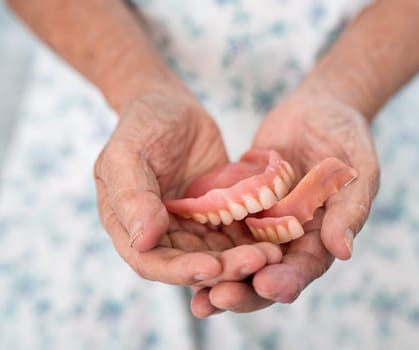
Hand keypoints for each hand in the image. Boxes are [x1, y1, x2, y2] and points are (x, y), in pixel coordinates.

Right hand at [94, 86, 280, 286]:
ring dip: (245, 259)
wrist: (174, 107)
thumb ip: (131, 196)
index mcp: (129, 227)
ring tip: (273, 254)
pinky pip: (237, 233)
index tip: (211, 267)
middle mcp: (162, 234)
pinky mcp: (219, 215)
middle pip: (192, 264)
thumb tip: (142, 242)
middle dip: (224, 268)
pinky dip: (255, 240)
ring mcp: (193, 226)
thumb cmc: (143, 124)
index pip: (151, 262)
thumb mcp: (126, 153)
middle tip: (257, 261)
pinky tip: (278, 239)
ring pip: (219, 254)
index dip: (180, 271)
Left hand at [191, 91, 379, 315]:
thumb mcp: (357, 170)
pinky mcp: (240, 205)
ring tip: (196, 300)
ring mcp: (262, 223)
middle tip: (218, 300)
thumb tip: (343, 251)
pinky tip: (180, 257)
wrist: (316, 110)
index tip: (266, 286)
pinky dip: (204, 246)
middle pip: (267, 274)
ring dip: (218, 280)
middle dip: (244, 291)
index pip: (304, 267)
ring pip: (238, 260)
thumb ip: (350, 209)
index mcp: (321, 237)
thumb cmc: (346, 137)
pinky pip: (220, 229)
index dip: (287, 280)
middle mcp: (289, 238)